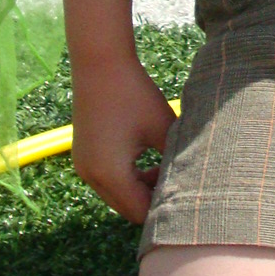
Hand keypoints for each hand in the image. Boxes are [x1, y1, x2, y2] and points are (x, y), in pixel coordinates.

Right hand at [70, 52, 175, 223]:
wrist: (100, 62)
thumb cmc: (135, 93)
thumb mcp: (163, 128)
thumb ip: (176, 160)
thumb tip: (191, 183)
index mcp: (110, 175)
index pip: (141, 213)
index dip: (165, 207)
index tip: (186, 191)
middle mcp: (91, 177)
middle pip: (127, 209)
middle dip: (152, 199)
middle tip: (177, 179)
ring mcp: (83, 167)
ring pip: (117, 196)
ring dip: (139, 189)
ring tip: (163, 166)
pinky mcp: (83, 156)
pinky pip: (107, 181)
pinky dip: (126, 178)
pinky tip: (146, 159)